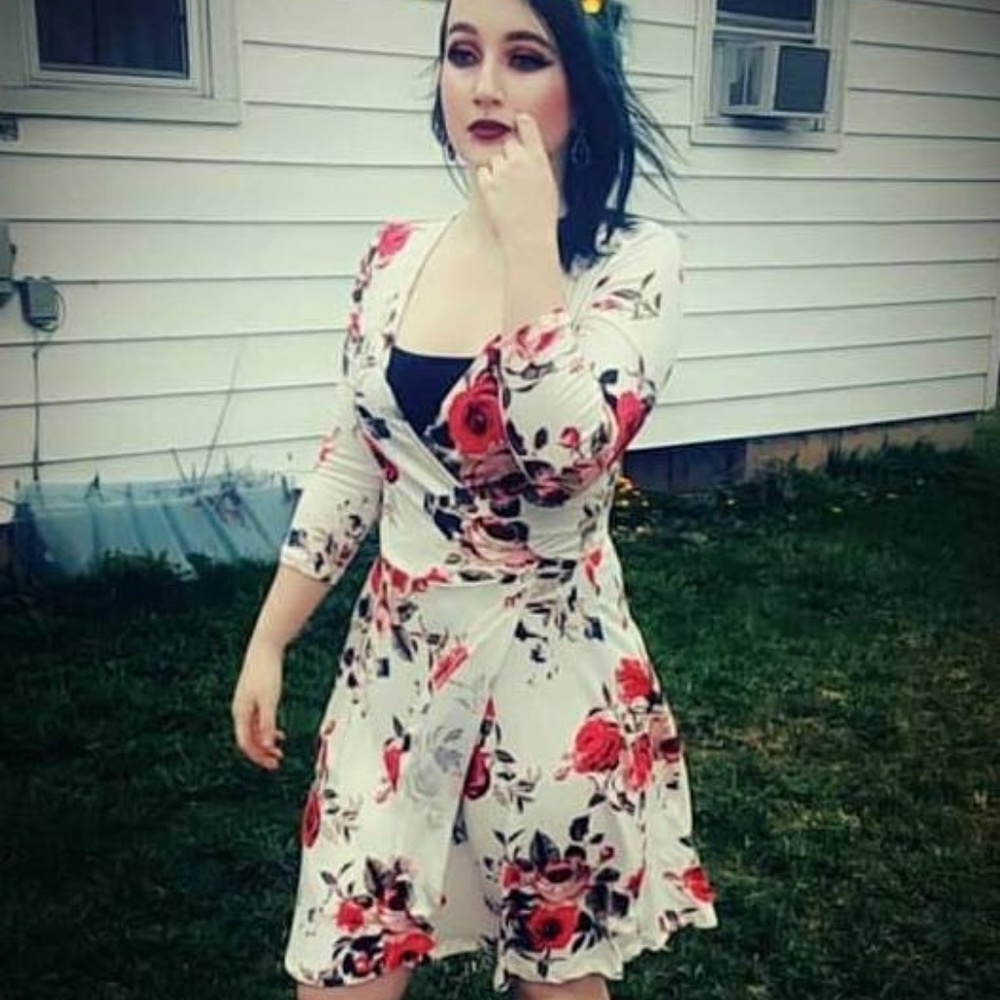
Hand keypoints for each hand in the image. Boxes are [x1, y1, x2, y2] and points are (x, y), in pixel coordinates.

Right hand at [231, 641, 285, 769]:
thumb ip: (268, 723)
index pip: (245, 743)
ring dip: (265, 742)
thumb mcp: (269, 701)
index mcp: (241, 713)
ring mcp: (245, 704)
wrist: (264, 648)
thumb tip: (267, 745)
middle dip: (262, 752)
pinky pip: (257, 721)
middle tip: (277, 762)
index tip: (273, 763)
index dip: (258, 756)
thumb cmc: (266, 672)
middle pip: (248, 739)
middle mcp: (240, 711)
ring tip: (279, 751)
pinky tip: (278, 733)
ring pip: (253, 731)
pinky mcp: (252, 698)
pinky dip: (266, 730)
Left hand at [475, 113, 559, 255]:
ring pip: (494, 159)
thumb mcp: (548, 184)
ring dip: (498, 169)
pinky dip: (488, 181)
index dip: (521, 122)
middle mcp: (519, 161)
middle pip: (508, 143)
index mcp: (538, 159)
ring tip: (508, 191)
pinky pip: (483, 173)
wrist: (529, 237)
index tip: (518, 119)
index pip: (527, 126)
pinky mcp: (487, 184)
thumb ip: (536, 164)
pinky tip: (498, 195)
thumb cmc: (541, 217)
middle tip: (514, 175)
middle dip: (509, 154)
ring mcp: (501, 172)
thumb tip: (529, 155)